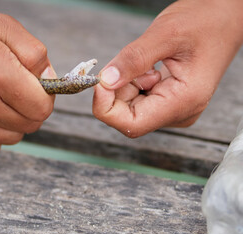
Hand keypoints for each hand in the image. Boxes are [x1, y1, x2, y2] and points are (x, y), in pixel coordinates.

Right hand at [0, 0, 55, 156]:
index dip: (46, 98)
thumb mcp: (3, 26)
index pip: (42, 108)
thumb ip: (36, 54)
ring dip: (12, 122)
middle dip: (30, 108)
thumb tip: (51, 82)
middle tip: (16, 90)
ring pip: (12, 138)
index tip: (38, 89)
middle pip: (30, 125)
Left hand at [93, 0, 242, 137]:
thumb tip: (106, 80)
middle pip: (129, 116)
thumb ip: (133, 59)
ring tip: (145, 61)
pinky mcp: (169, 100)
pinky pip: (139, 99)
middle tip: (120, 64)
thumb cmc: (207, 21)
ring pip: (131, 107)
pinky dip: (133, 82)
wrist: (226, 17)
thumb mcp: (165, 34)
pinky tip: (149, 66)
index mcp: (184, 101)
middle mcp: (180, 111)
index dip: (107, 108)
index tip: (99, 83)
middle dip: (116, 92)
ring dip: (126, 85)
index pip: (132, 124)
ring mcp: (175, 107)